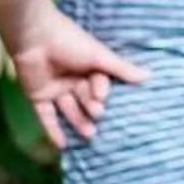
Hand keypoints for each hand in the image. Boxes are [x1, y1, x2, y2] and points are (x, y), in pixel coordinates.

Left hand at [10, 15, 150, 151]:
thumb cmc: (70, 42)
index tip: (101, 96)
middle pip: (85, 99)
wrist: (34, 38)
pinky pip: (46, 117)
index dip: (100, 91)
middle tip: (98, 117)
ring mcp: (55, 89)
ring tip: (89, 135)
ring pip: (69, 110)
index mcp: (88, 68)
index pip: (99, 84)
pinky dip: (53, 130)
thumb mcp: (99, 56)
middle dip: (91, 109)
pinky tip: (62, 145)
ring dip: (78, 122)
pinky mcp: (38, 97)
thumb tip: (150, 76)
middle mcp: (73, 80)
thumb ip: (121, 69)